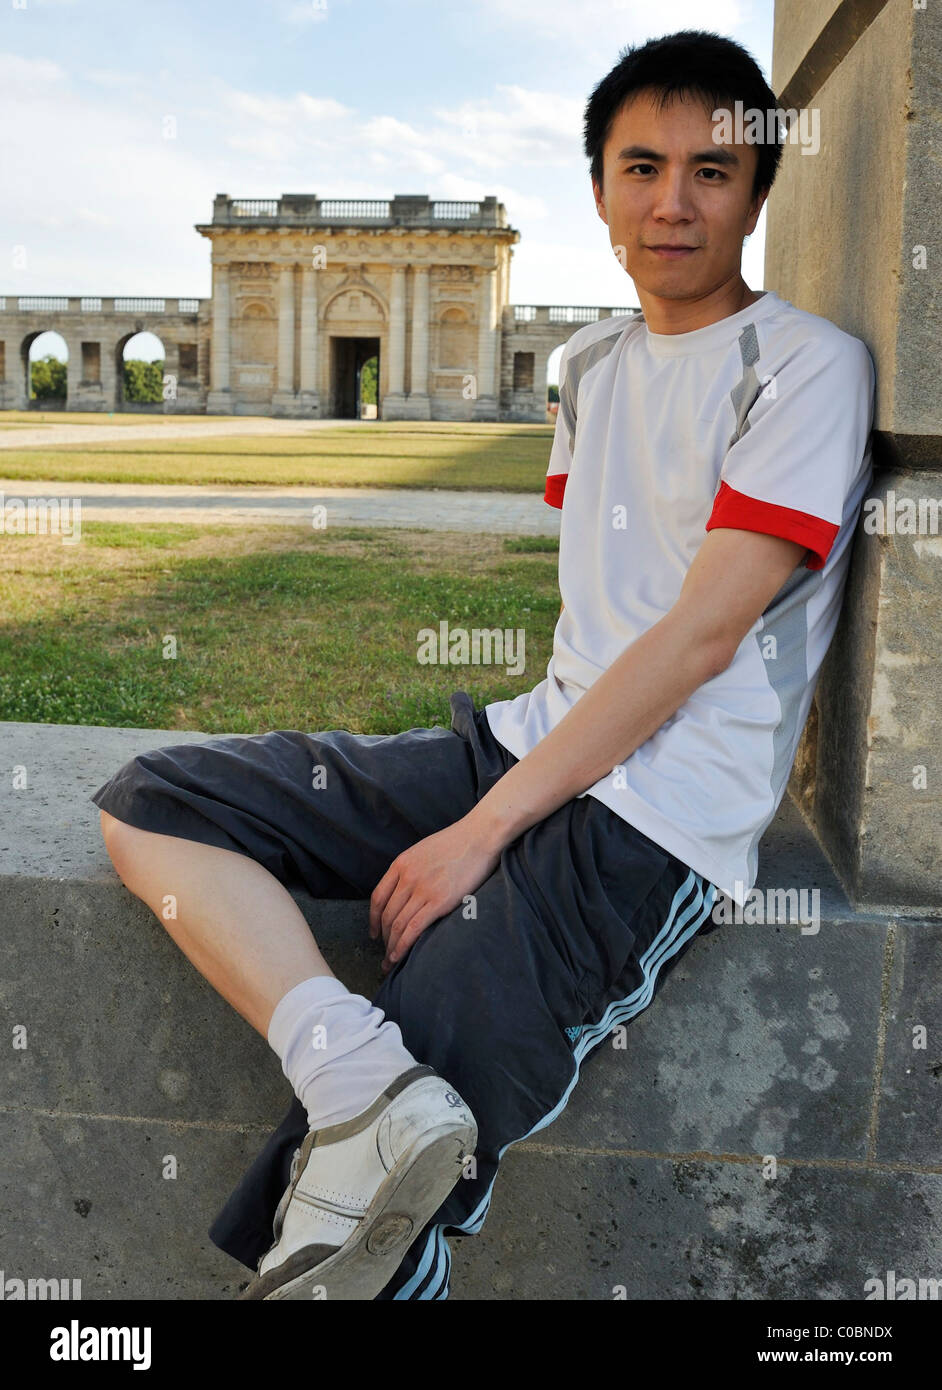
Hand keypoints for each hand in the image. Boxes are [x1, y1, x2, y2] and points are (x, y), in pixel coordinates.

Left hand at [368, 816, 502, 972]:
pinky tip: (399, 957)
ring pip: (397, 925)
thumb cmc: (458, 843)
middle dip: (383, 938)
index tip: (374, 933)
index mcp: (401, 864)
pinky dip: (403, 946)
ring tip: (391, 962)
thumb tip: (408, 889)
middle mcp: (406, 877)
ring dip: (391, 947)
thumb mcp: (424, 850)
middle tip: (385, 954)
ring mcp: (421, 889)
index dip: (373, 920)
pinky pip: (413, 928)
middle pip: (386, 915)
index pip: (378, 898)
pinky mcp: (438, 901)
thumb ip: (412, 869)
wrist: (479, 836)